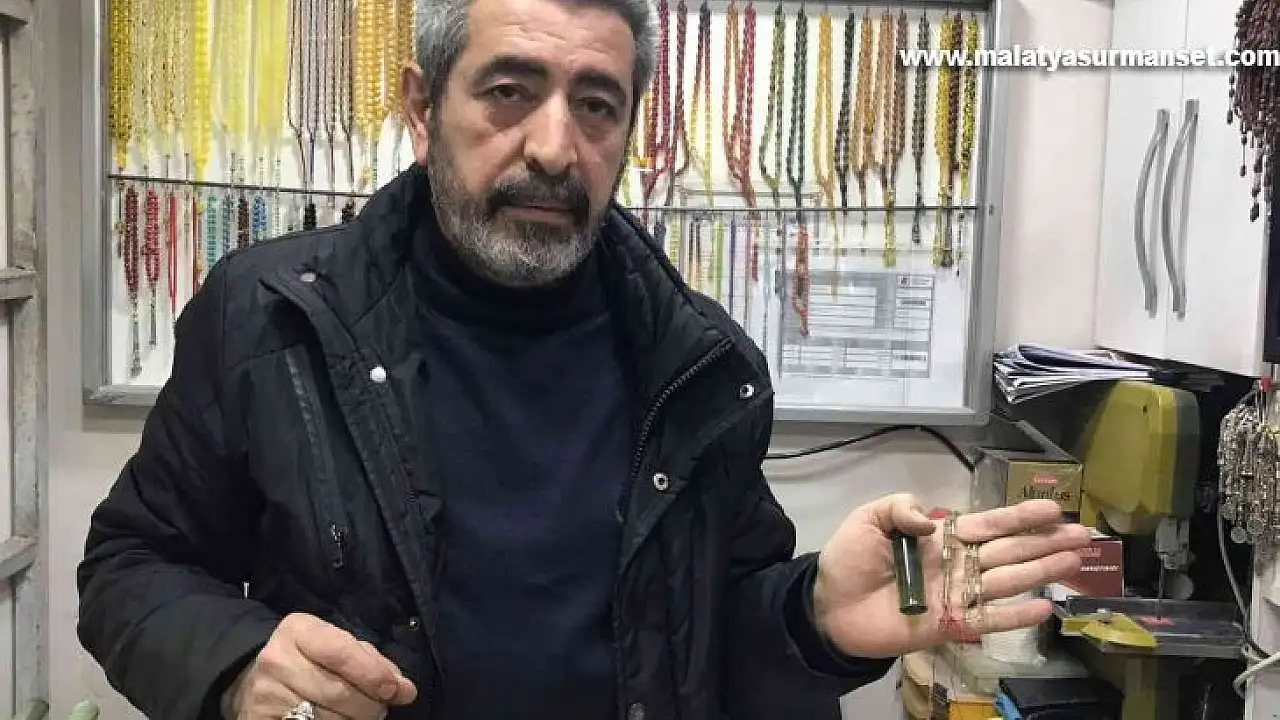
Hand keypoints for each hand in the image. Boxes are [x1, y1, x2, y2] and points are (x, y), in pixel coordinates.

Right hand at [222, 613, 416, 719]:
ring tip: (362, 715)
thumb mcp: (335, 645)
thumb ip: (372, 662)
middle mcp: (277, 659)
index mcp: (298, 630)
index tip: (395, 689)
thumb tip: (405, 688)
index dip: (373, 674)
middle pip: (337, 692)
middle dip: (369, 705)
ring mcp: (266, 693)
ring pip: (325, 718)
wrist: (253, 678)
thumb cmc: (308, 658)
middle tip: (381, 708)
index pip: (341, 652)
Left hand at [812, 495, 1090, 658]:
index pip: (989, 524)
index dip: (1020, 517)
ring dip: (1041, 572)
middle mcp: (957, 564)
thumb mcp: (869, 519)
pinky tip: (1044, 608)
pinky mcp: (949, 625)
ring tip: (1075, 562)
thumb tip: (935, 521)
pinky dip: (1015, 616)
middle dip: (1046, 543)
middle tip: (1084, 536)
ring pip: (1007, 581)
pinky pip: (987, 619)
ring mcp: (956, 595)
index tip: (1054, 508)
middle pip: (1009, 551)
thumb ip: (901, 509)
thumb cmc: (848, 559)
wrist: (828, 605)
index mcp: (942, 537)